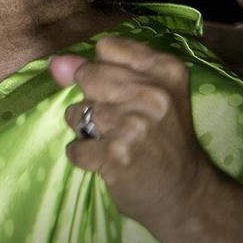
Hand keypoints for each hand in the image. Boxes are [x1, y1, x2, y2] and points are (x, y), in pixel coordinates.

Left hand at [49, 38, 223, 242]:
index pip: (107, 47)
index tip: (123, 92)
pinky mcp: (118, 154)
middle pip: (87, 75)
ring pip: (77, 111)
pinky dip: (84, 157)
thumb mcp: (144, 96)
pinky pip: (75, 147)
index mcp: (166, 70)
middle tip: (120, 122)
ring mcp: (136, 124)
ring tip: (115, 142)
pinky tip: (108, 161)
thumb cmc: (161, 139)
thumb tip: (56, 63)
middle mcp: (154, 93)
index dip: (103, 69)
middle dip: (93, 100)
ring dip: (86, 130)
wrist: (186, 194)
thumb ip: (98, 70)